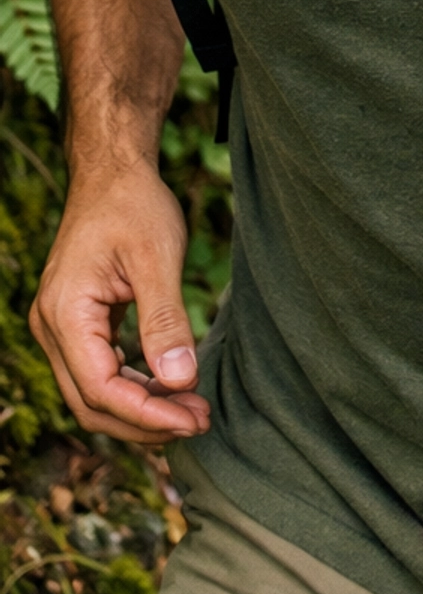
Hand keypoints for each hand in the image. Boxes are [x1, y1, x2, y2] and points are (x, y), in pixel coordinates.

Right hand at [31, 157, 208, 443]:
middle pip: (92, 402)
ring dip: (142, 408)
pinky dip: (134, 386)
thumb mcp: (156, 257)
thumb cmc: (133, 204)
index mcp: (65, 314)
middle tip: (200, 421)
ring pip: (94, 392)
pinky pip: (100, 370)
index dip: (147, 414)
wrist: (112, 172)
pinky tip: (172, 387)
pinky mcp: (77, 324)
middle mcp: (51, 328)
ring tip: (193, 409)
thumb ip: (165, 321)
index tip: (193, 420)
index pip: (100, 389)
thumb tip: (181, 381)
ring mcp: (60, 328)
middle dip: (145, 421)